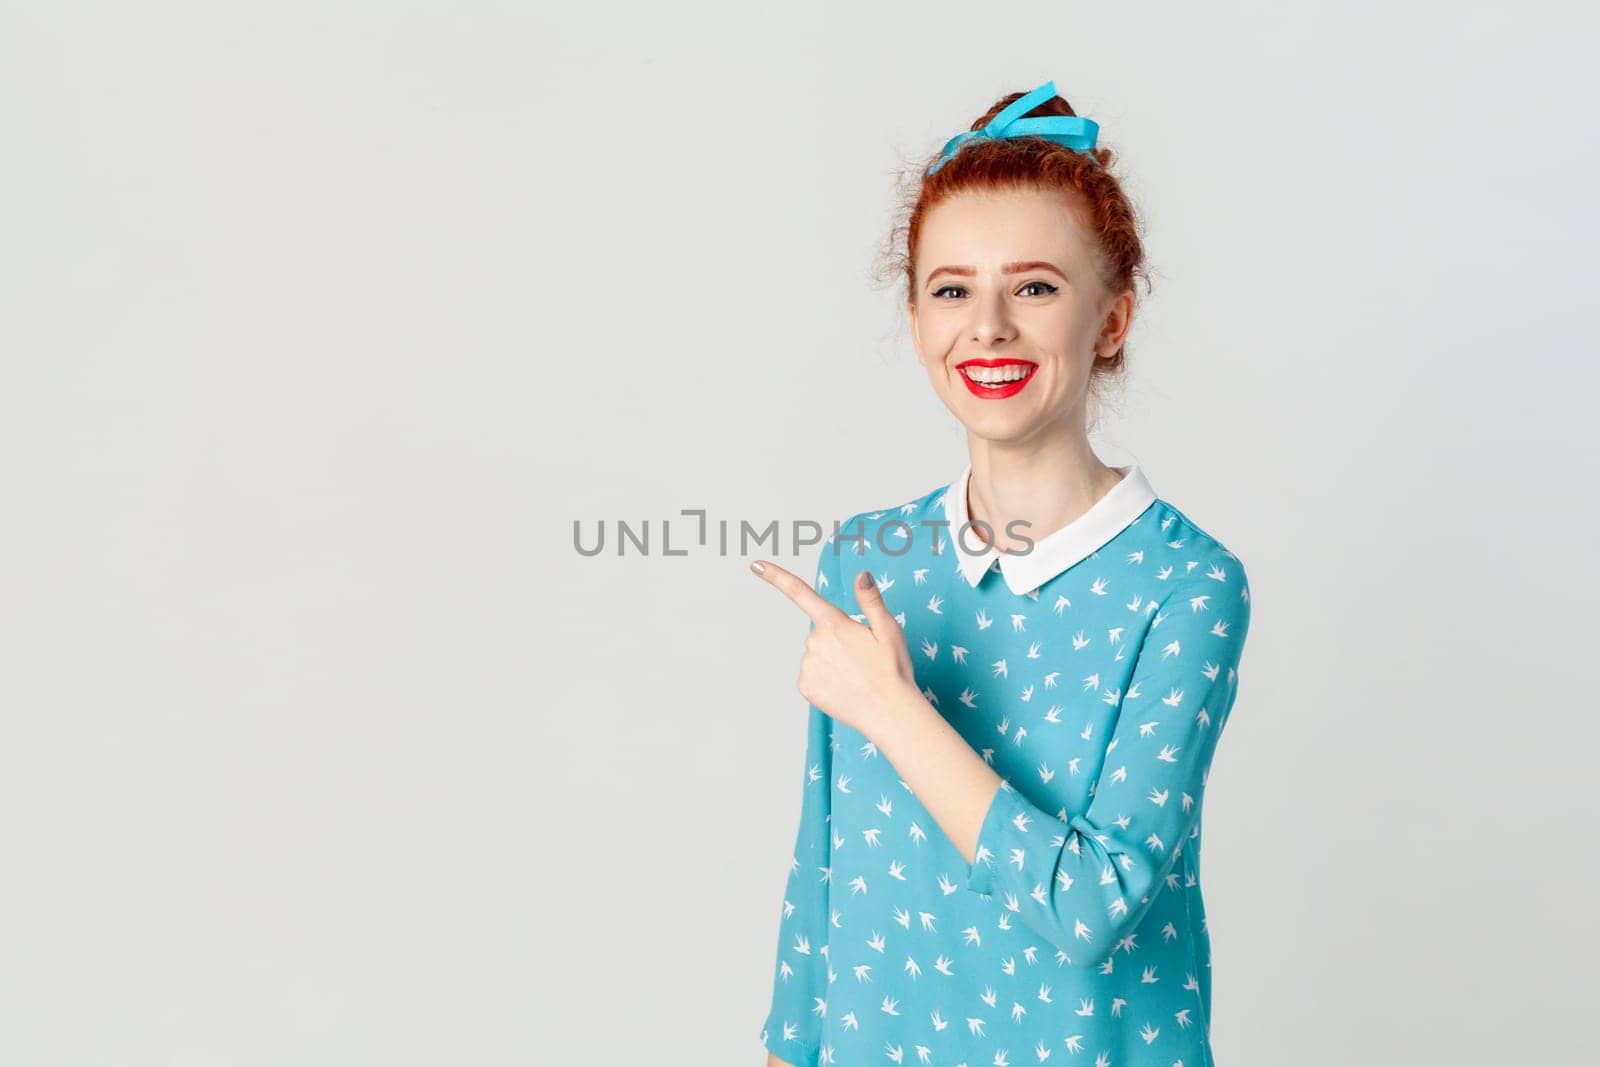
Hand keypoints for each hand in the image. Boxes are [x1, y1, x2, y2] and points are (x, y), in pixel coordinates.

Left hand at [750, 558, 918, 738]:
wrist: (889, 714)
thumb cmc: (892, 671)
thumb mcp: (888, 629)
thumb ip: (870, 600)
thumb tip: (861, 575)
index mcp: (834, 624)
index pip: (800, 593)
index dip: (776, 577)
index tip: (757, 564)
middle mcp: (814, 642)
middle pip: (820, 632)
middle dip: (837, 639)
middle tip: (862, 658)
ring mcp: (807, 666)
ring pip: (816, 654)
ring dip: (832, 660)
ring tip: (856, 676)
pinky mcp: (805, 687)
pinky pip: (812, 674)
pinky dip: (825, 678)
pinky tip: (844, 687)